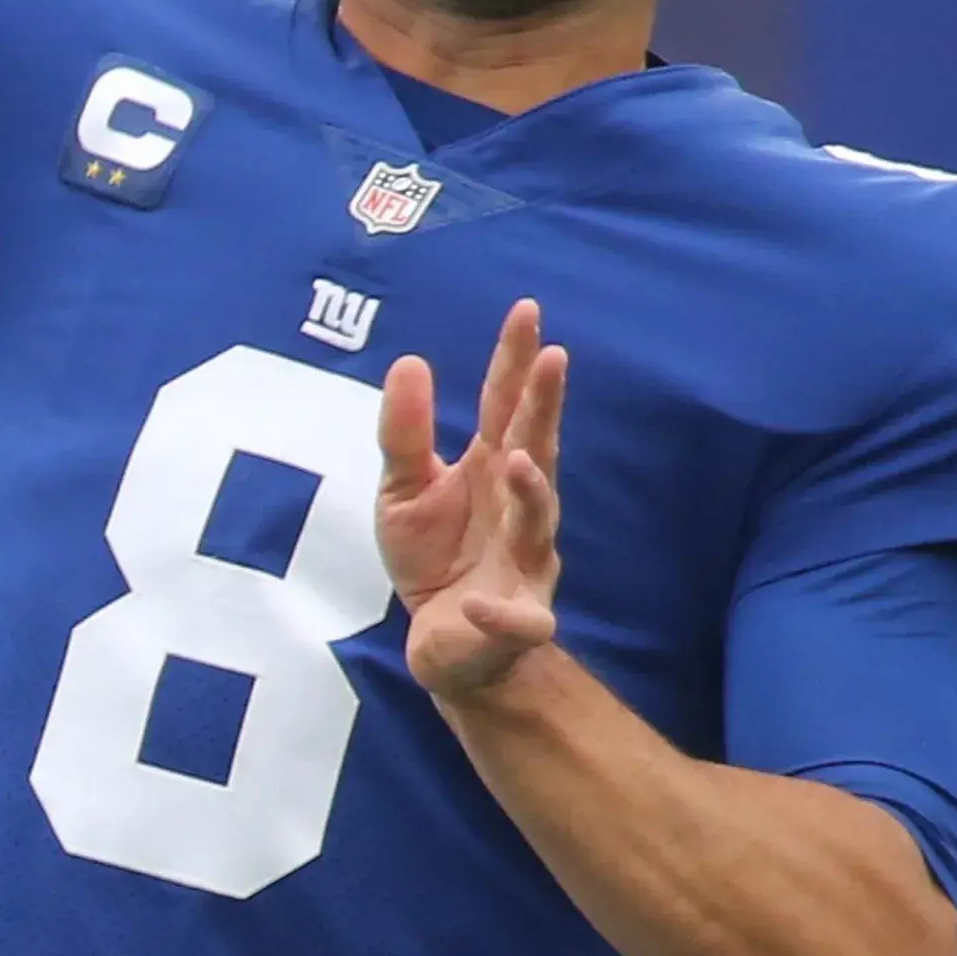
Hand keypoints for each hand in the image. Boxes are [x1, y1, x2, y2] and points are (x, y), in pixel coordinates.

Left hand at [377, 299, 568, 697]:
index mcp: (492, 470)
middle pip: (537, 448)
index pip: (507, 405)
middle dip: (545, 406)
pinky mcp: (517, 622)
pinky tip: (481, 605)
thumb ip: (405, 432)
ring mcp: (525, 564)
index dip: (516, 360)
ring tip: (520, 461)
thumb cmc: (435, 557)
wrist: (445, 644)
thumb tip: (409, 361)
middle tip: (553, 358)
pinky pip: (518, 619)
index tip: (527, 310)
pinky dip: (501, 614)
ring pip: (538, 525)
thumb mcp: (403, 489)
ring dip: (532, 494)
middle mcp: (518, 509)